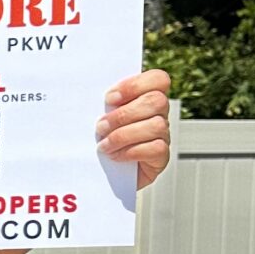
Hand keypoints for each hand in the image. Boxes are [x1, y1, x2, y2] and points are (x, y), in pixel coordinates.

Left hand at [97, 70, 171, 190]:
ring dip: (124, 135)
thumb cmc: (100, 138)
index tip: (110, 98)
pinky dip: (131, 152)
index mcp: (146, 97)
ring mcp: (163, 135)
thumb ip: (104, 104)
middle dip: (124, 114)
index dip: (135, 85)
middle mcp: (160, 114)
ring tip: (104, 145)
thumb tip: (91, 95)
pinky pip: (156, 148)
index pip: (158, 79)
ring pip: (156, 125)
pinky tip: (115, 156)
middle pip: (156, 101)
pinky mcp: (162, 157)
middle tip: (101, 127)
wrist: (102, 174)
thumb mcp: (101, 117)